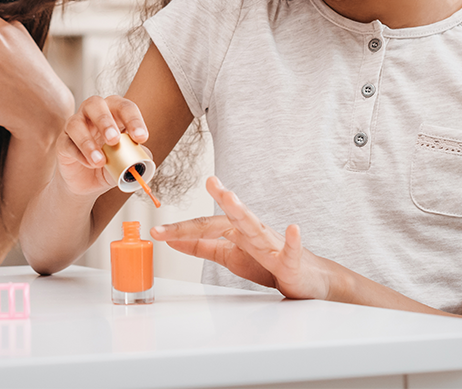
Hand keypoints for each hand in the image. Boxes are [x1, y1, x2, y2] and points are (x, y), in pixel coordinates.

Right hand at [54, 94, 149, 198]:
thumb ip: (136, 157)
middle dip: (105, 121)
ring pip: (75, 123)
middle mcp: (92, 114)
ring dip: (88, 142)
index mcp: (114, 113)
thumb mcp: (127, 162)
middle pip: (95, 104)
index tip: (141, 137)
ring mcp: (75, 126)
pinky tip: (90, 164)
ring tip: (101, 161)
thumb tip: (144, 158)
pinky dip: (79, 154)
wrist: (88, 184)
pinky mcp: (62, 142)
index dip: (134, 119)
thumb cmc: (110, 164)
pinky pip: (67, 143)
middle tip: (114, 140)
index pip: (124, 107)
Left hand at [151, 176, 331, 299]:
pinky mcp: (291, 261)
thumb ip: (203, 246)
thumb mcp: (229, 255)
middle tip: (211, 181)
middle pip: (233, 217)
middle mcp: (253, 232)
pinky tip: (293, 229)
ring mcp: (273, 244)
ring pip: (257, 226)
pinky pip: (292, 251)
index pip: (206, 226)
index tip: (157, 232)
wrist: (305, 279)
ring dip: (245, 211)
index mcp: (237, 231)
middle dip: (223, 199)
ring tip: (233, 197)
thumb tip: (173, 238)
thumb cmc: (268, 263)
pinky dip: (293, 240)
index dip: (181, 230)